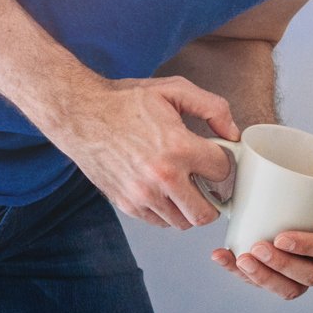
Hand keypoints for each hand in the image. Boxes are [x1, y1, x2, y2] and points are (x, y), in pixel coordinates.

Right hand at [42, 76, 238, 228]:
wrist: (80, 113)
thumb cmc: (125, 101)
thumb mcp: (174, 90)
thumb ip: (212, 107)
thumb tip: (232, 133)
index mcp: (178, 148)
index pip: (222, 172)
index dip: (224, 165)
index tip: (217, 159)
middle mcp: (161, 177)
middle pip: (206, 212)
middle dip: (214, 199)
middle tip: (209, 184)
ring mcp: (142, 195)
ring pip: (183, 222)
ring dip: (189, 207)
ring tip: (185, 186)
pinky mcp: (126, 204)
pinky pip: (159, 222)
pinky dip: (168, 212)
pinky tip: (165, 191)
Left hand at [210, 186, 312, 299]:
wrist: (287, 195)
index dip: (305, 248)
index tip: (280, 237)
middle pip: (308, 276)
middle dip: (280, 265)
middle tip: (256, 248)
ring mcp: (300, 275)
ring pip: (287, 289)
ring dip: (261, 277)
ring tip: (240, 259)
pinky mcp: (277, 278)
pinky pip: (261, 283)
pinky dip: (237, 272)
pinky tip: (221, 256)